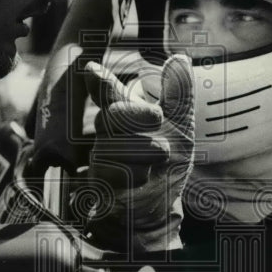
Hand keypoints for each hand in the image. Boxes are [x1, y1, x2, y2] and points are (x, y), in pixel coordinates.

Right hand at [83, 55, 194, 252]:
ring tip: (162, 157)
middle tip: (158, 118)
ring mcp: (103, 162)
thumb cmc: (163, 166)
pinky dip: (137, 176)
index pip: (108, 93)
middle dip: (136, 115)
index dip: (100, 82)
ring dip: (146, 151)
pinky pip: (117, 176)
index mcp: (124, 117)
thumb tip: (179, 59)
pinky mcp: (103, 189)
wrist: (153, 212)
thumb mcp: (179, 128)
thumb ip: (178, 95)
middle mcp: (108, 136)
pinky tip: (146, 178)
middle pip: (112, 116)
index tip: (92, 68)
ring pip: (116, 147)